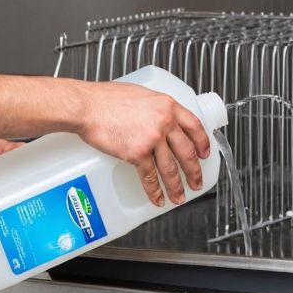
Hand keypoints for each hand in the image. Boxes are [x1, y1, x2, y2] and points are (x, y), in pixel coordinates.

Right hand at [76, 82, 210, 206]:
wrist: (88, 107)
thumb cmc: (105, 98)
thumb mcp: (140, 94)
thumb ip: (154, 107)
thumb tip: (157, 118)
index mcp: (167, 105)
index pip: (195, 126)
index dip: (202, 142)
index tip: (205, 153)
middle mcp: (164, 122)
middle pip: (187, 151)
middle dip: (194, 171)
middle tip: (196, 182)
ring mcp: (152, 138)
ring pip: (170, 168)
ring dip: (176, 186)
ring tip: (179, 197)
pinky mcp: (137, 153)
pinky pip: (149, 176)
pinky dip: (154, 190)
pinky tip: (157, 198)